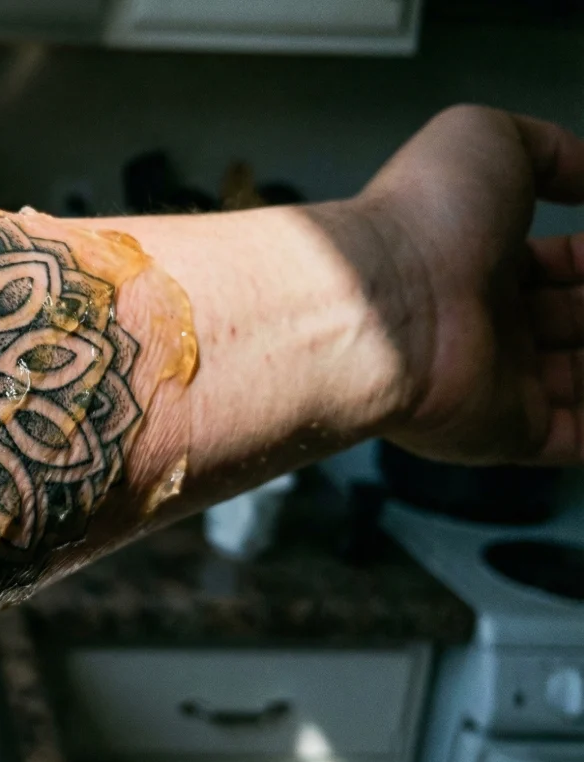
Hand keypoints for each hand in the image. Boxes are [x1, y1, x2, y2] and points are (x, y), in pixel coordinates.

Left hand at [360, 105, 583, 463]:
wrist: (381, 303)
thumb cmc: (422, 218)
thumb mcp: (486, 138)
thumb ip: (549, 151)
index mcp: (479, 257)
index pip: (563, 262)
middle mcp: (488, 320)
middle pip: (578, 318)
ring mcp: (498, 380)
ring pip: (583, 376)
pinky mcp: (509, 432)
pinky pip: (575, 439)